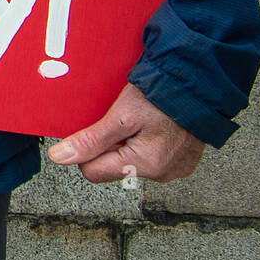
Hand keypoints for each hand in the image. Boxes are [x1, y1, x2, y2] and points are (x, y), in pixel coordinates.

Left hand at [46, 81, 204, 182]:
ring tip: (141, 119)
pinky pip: (154, 158)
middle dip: (112, 145)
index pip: (93, 172)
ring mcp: (175, 170)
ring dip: (130, 143)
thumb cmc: (162, 96)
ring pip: (134, 162)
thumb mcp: (120, 115)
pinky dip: (149, 143)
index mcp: (144, 167)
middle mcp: (161, 175)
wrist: (200, 84)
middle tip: (121, 119)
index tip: (96, 128)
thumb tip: (59, 158)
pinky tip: (155, 124)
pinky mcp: (184, 162)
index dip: (88, 150)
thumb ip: (91, 141)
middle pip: (115, 167)